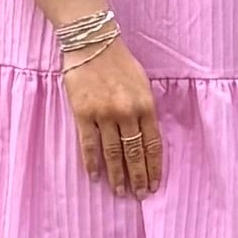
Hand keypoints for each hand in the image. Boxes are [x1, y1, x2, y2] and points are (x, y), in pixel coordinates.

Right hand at [64, 42, 161, 198]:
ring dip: (117, 175)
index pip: (153, 144)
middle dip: (138, 177)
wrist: (92, 42)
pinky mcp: (83, 114)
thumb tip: (147, 135)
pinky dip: (92, 163)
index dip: (154, 167)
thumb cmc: (119, 61)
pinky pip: (88, 145)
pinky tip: (95, 177)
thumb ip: (145, 108)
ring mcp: (104, 114)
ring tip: (120, 191)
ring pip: (113, 153)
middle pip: (134, 153)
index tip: (155, 184)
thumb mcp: (142, 82)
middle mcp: (127, 112)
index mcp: (146, 105)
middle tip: (139, 195)